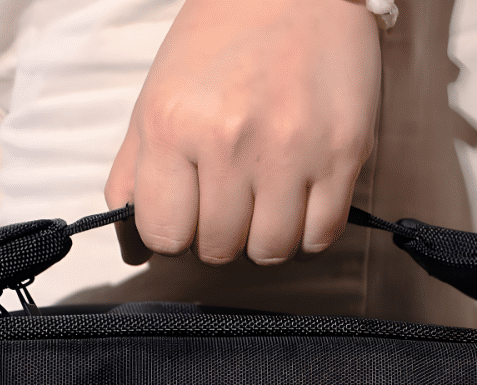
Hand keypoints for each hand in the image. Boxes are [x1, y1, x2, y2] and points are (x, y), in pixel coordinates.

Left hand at [105, 0, 380, 266]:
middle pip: (217, 249)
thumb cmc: (223, 41)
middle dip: (220, 236)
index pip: (164, 236)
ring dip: (265, 240)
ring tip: (266, 203)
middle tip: (230, 202)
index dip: (175, 236)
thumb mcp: (157, 97)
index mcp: (172, 124)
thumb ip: (134, 175)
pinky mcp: (342, 155)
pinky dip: (307, 234)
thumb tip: (134, 250)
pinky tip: (299, 203)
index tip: (188, 219)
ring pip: (270, 252)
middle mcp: (229, 140)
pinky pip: (319, 237)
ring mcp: (289, 150)